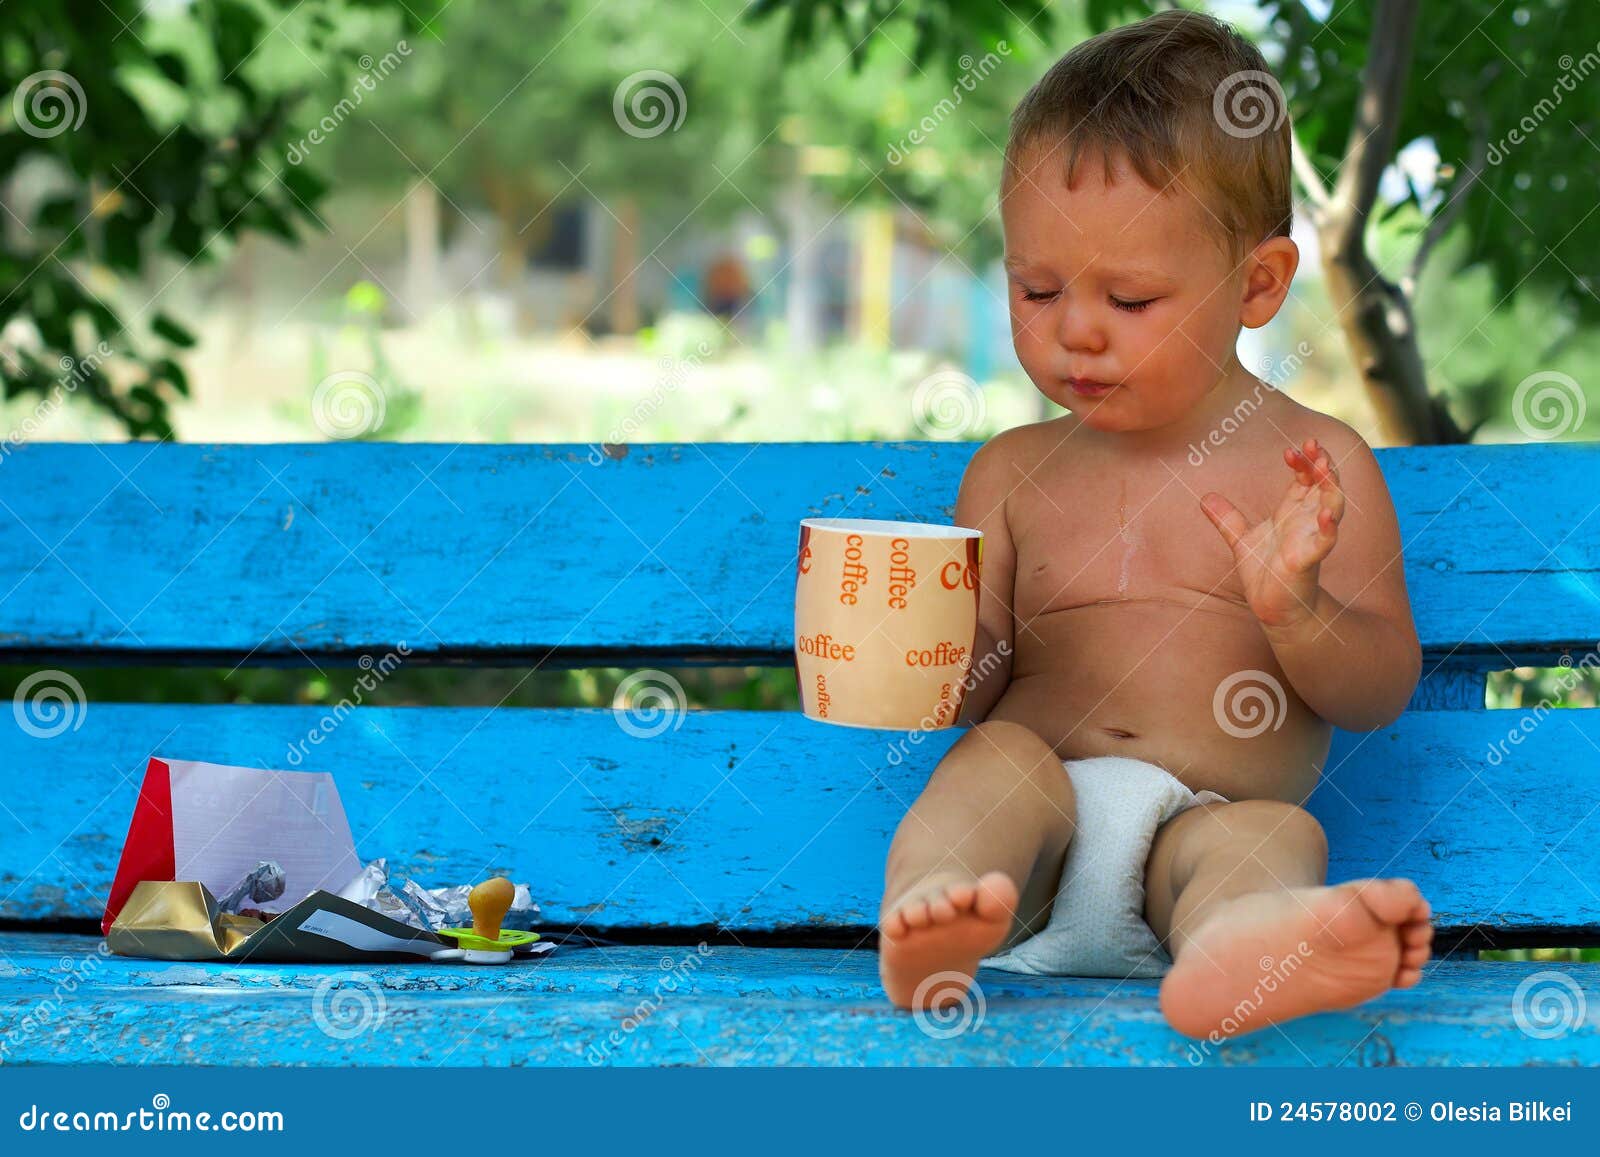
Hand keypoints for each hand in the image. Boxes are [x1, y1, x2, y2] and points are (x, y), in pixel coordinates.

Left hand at [1199, 437, 1344, 629]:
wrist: (1270, 606)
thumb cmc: (1264, 572)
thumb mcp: (1240, 539)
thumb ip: (1226, 518)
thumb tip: (1204, 498)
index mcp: (1293, 512)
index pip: (1304, 478)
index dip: (1302, 462)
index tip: (1291, 450)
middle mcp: (1307, 521)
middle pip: (1322, 485)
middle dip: (1320, 464)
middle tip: (1312, 445)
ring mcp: (1311, 539)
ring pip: (1331, 507)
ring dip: (1330, 487)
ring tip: (1325, 466)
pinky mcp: (1308, 560)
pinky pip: (1325, 542)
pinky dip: (1328, 528)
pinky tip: (1327, 516)